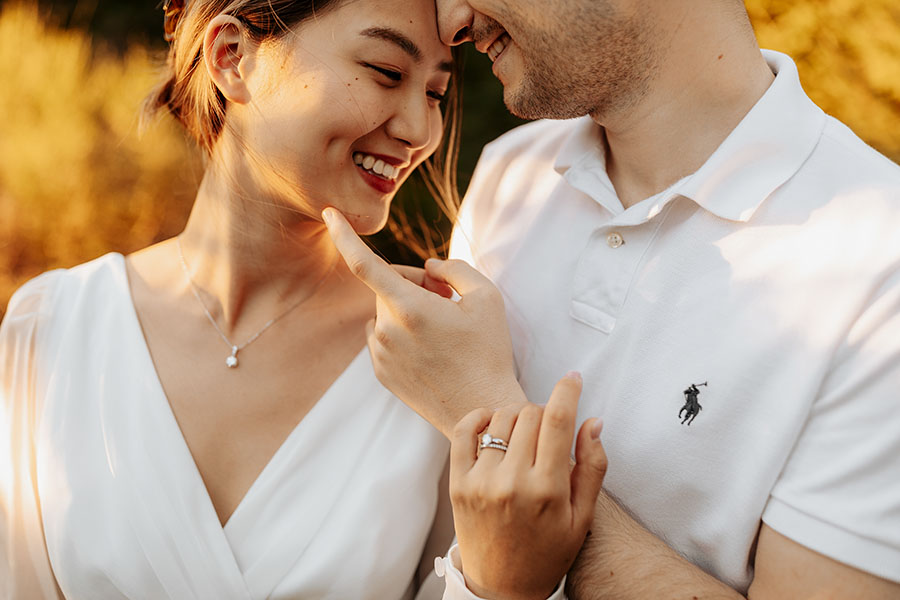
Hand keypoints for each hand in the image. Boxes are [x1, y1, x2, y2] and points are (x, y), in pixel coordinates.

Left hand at [322, 207, 526, 435]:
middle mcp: (386, 330)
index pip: (364, 263)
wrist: (482, 409)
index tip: (329, 214)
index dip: (344, 235)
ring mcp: (380, 354)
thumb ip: (455, 269)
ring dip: (408, 310)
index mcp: (409, 307)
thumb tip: (429, 266)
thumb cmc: (489, 352)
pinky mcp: (381, 373)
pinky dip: (403, 335)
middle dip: (413, 284)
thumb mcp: (487, 298)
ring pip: (386, 313)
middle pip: (387, 288)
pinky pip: (384, 338)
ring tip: (443, 328)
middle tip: (447, 298)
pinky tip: (432, 349)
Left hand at [450, 373, 607, 599]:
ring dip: (516, 417)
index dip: (567, 391)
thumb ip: (593, 467)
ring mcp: (481, 482)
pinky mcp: (458, 483)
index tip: (572, 378)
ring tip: (523, 437)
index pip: (558, 421)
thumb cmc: (547, 551)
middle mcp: (513, 483)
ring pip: (500, 418)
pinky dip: (480, 418)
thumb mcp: (582, 517)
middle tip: (547, 432)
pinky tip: (493, 426)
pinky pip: (464, 430)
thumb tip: (593, 421)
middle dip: (544, 413)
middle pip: (530, 414)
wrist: (502, 587)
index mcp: (549, 490)